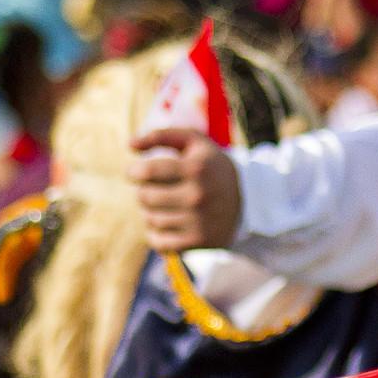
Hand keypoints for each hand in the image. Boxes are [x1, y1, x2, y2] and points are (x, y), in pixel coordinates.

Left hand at [129, 129, 243, 251]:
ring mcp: (199, 221)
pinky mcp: (198, 241)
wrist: (247, 200)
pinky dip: (156, 233)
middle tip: (154, 188)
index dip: (134, 172)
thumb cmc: (210, 166)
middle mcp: (198, 196)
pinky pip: (158, 242)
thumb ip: (161, 135)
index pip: (146, 172)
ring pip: (150, 219)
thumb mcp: (193, 142)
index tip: (136, 172)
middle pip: (144, 197)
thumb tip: (130, 145)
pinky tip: (166, 223)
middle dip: (144, 191)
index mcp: (196, 168)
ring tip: (162, 205)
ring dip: (150, 211)